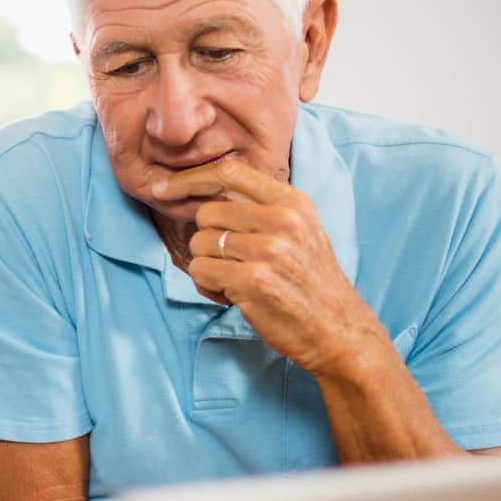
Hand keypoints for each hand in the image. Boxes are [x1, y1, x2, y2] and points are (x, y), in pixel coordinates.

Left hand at [155, 159, 389, 375]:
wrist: (336, 328)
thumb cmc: (308, 280)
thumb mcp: (298, 230)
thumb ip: (259, 207)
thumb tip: (202, 190)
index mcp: (293, 202)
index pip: (229, 172)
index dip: (190, 178)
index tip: (164, 188)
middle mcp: (283, 220)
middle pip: (206, 213)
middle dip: (206, 240)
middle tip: (230, 262)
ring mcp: (269, 250)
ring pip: (199, 244)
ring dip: (207, 267)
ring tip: (235, 281)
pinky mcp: (253, 281)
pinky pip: (200, 271)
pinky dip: (207, 286)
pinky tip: (232, 296)